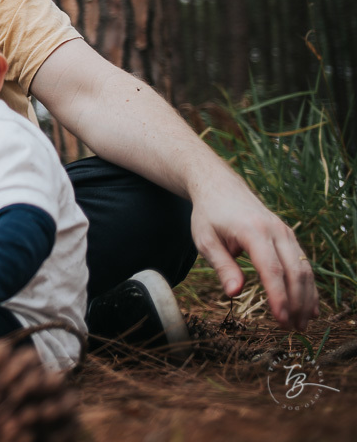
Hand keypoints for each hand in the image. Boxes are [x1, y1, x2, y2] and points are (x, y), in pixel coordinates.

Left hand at [191, 177, 317, 330]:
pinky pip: (303, 262)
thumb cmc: (208, 215)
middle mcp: (275, 230)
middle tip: (292, 329)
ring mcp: (285, 232)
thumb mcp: (205, 240)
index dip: (279, 297)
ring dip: (306, 298)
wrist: (219, 185)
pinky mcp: (288, 235)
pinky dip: (308, 286)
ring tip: (302, 325)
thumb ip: (222, 266)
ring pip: (304, 268)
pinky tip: (310, 306)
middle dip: (296, 303)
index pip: (272, 269)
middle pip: (295, 271)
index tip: (281, 320)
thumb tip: (234, 293)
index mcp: (253, 230)